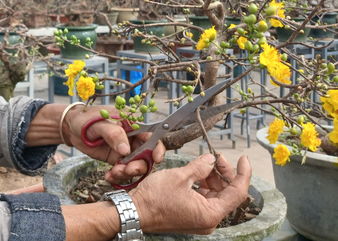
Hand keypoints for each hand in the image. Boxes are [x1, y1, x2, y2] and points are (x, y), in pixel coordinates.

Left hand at [64, 105, 164, 181]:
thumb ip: (113, 134)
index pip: (151, 136)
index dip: (157, 148)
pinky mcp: (116, 159)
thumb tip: (126, 150)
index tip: (155, 159)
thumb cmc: (85, 119)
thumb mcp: (98, 123)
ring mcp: (125, 150)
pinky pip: (123, 170)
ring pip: (135, 165)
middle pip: (146, 155)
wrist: (72, 127)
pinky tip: (108, 176)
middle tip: (126, 170)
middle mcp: (132, 138)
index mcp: (132, 124)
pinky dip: (118, 176)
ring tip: (113, 173)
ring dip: (127, 172)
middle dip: (139, 166)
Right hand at [130, 153, 251, 233]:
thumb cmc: (154, 199)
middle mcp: (208, 220)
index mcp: (210, 214)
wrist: (135, 211)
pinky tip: (197, 174)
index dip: (242, 174)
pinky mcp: (191, 217)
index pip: (237, 193)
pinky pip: (204, 200)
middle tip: (216, 157)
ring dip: (213, 179)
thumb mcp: (179, 177)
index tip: (243, 159)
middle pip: (227, 194)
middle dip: (223, 174)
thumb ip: (200, 167)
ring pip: (216, 196)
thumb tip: (211, 160)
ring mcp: (200, 219)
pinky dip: (203, 186)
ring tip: (204, 163)